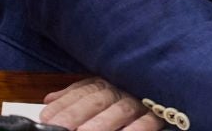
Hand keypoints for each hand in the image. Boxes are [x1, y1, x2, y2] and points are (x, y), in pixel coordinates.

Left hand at [39, 79, 158, 130]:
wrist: (164, 95)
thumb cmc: (126, 95)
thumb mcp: (100, 91)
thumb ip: (76, 95)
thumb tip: (50, 99)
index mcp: (106, 84)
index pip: (82, 91)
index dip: (64, 104)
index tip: (46, 118)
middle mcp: (123, 89)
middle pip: (97, 100)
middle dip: (76, 114)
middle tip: (61, 128)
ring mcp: (140, 101)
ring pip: (120, 110)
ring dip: (101, 123)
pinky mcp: (158, 114)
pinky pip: (148, 120)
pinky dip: (136, 128)